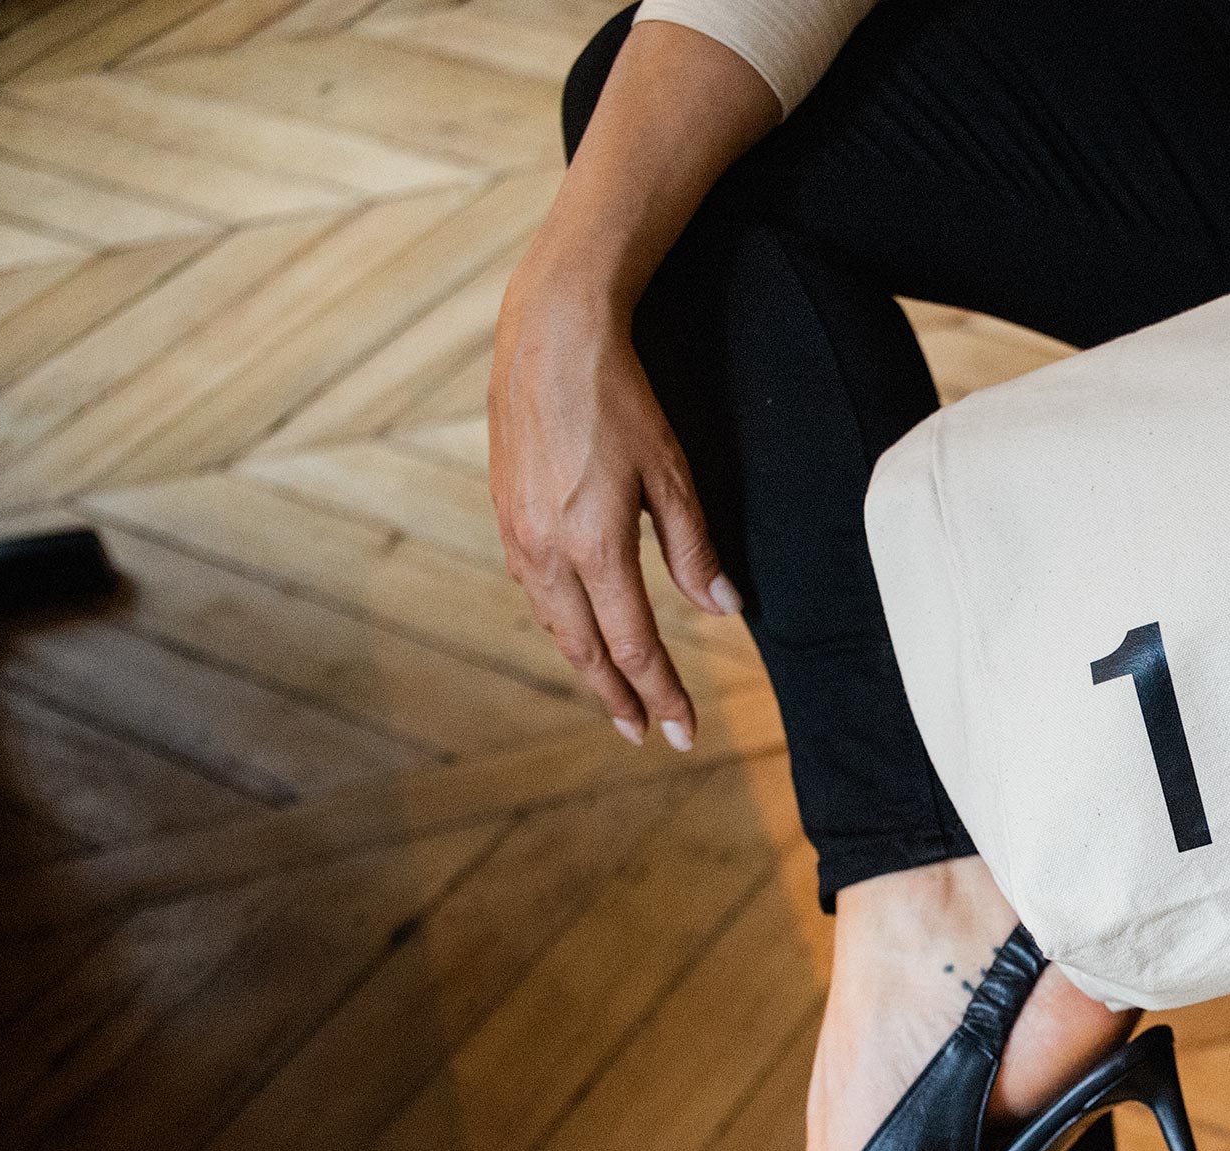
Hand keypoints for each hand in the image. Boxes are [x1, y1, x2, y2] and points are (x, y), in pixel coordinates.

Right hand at [488, 272, 736, 749]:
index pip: (634, 645)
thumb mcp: (671, 474)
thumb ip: (694, 549)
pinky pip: (536, 589)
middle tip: (646, 734)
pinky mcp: (505, 513)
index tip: (683, 732)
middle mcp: (546, 551)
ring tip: (618, 694)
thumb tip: (723, 610)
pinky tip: (580, 629)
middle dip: (619, 697)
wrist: (550, 336)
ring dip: (587, 665)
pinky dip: (562, 623)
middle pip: (585, 650)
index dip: (662, 694)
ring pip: (554, 623)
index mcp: (593, 547)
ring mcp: (517, 534)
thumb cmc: (620, 399)